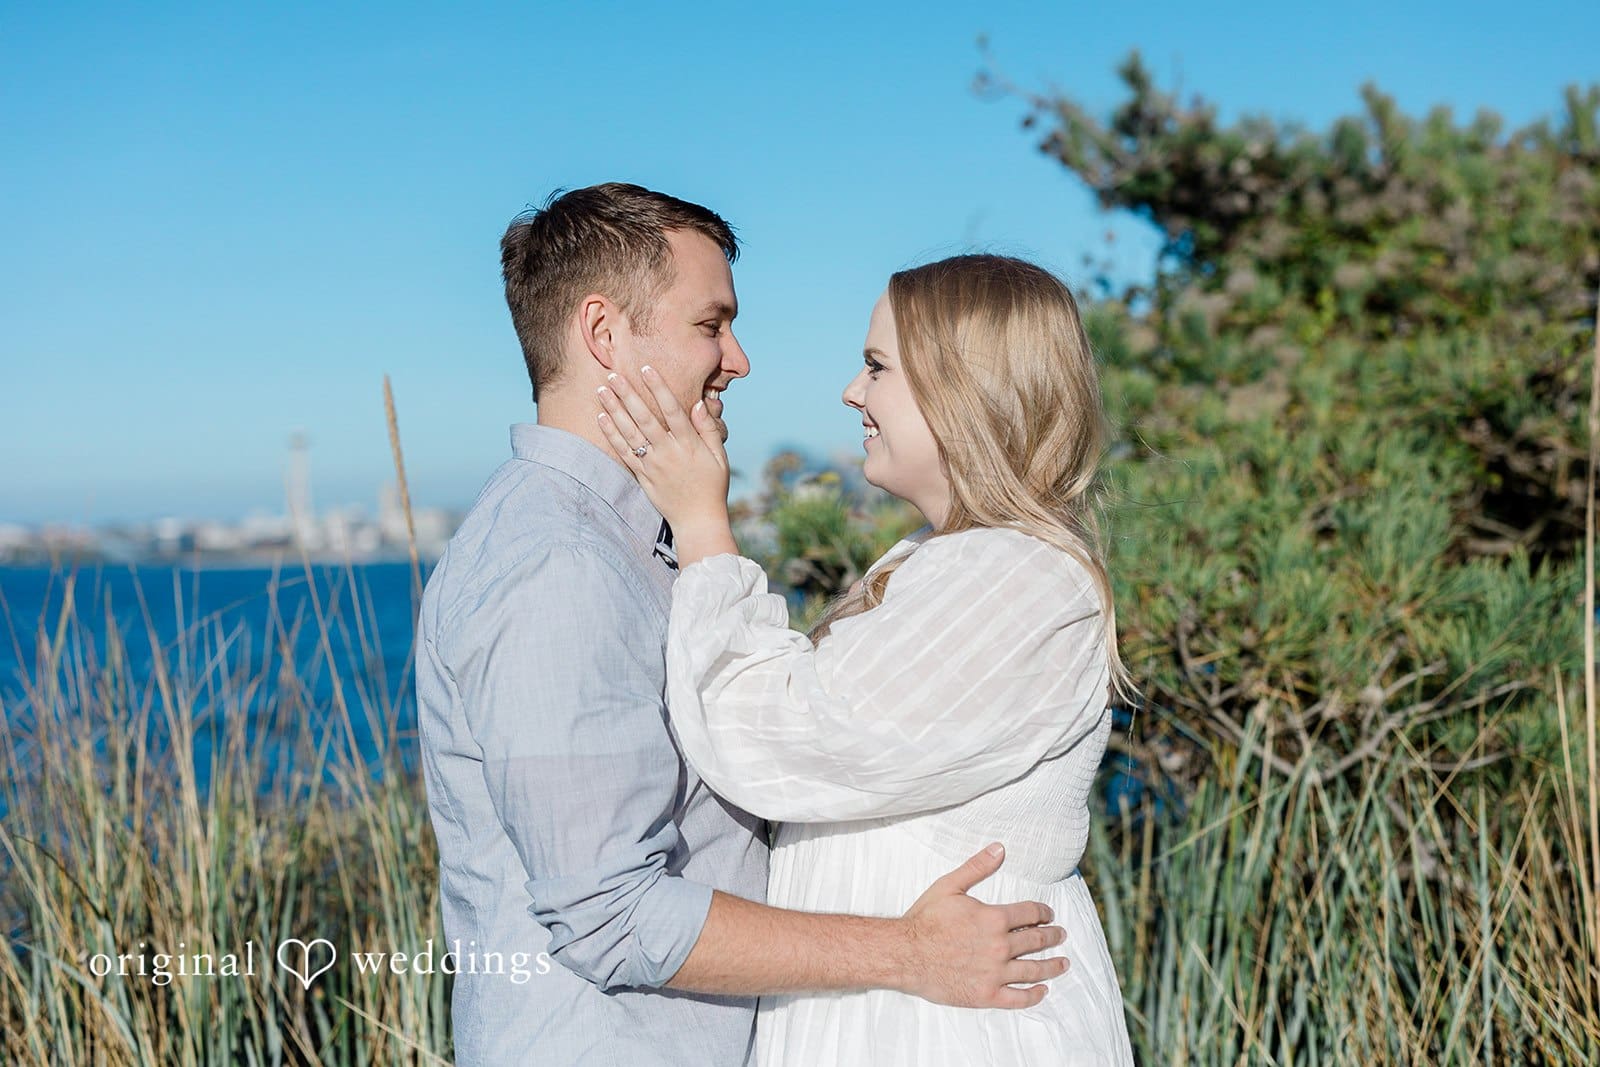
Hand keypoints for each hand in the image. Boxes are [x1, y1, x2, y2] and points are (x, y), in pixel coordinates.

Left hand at [596, 366, 730, 534]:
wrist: (698, 520)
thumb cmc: (712, 486)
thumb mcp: (719, 457)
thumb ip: (708, 429)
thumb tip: (699, 404)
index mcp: (689, 444)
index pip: (672, 410)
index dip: (659, 388)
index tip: (646, 369)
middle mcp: (668, 452)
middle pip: (645, 418)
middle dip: (628, 395)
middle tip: (613, 375)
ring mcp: (653, 465)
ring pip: (630, 433)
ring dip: (614, 411)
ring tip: (601, 391)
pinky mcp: (643, 476)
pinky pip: (624, 453)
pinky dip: (612, 436)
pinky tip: (601, 419)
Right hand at [896, 843, 1067, 1008]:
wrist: (905, 954)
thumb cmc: (925, 919)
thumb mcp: (949, 886)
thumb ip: (977, 867)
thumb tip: (1000, 849)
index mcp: (994, 918)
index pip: (1030, 914)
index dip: (1043, 912)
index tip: (1049, 914)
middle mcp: (1000, 946)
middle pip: (1037, 941)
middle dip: (1052, 936)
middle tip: (1061, 935)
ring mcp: (995, 973)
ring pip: (1034, 970)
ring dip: (1052, 966)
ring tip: (1063, 963)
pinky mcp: (986, 995)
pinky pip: (1018, 998)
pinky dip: (1034, 995)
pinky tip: (1042, 991)